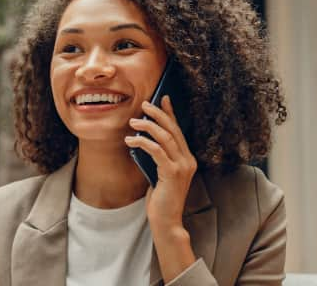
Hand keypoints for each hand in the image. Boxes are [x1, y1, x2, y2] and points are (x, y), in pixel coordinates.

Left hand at [124, 95, 197, 229]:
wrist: (166, 220)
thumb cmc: (161, 197)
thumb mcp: (161, 172)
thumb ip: (159, 156)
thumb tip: (145, 138)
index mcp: (187, 158)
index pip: (178, 130)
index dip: (170, 113)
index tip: (163, 98)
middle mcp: (188, 159)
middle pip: (173, 129)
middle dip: (158, 114)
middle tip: (144, 105)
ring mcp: (182, 166)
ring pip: (165, 136)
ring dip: (147, 126)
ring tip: (133, 122)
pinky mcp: (172, 173)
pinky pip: (156, 150)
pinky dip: (142, 142)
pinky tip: (130, 140)